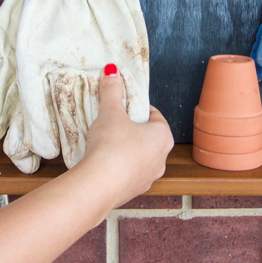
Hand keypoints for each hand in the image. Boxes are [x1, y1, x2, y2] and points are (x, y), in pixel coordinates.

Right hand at [81, 67, 172, 204]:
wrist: (98, 186)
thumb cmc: (111, 145)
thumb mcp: (110, 112)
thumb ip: (112, 91)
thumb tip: (112, 70)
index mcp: (163, 137)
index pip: (155, 116)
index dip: (139, 109)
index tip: (125, 106)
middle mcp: (161, 159)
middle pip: (149, 137)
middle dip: (133, 129)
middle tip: (114, 122)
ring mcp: (148, 178)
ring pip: (140, 158)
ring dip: (127, 150)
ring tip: (106, 143)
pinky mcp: (133, 192)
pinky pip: (128, 174)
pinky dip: (119, 167)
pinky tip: (103, 163)